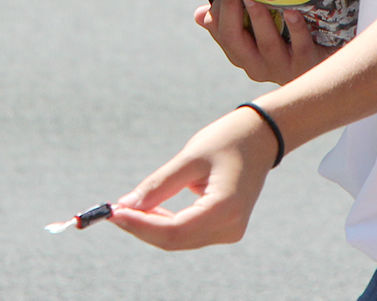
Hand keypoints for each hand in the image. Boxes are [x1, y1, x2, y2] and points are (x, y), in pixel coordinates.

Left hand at [110, 107, 275, 249]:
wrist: (262, 136)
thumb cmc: (229, 139)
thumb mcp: (191, 156)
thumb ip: (159, 185)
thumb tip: (125, 206)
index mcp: (226, 208)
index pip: (174, 231)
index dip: (141, 225)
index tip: (114, 212)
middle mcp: (230, 227)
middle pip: (175, 240)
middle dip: (142, 227)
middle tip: (114, 210)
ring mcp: (230, 231)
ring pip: (180, 240)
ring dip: (152, 227)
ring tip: (129, 208)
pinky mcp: (225, 228)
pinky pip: (188, 234)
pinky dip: (167, 225)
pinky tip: (152, 210)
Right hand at [195, 0, 330, 84]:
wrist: (324, 67)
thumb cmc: (284, 43)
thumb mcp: (254, 35)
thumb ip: (229, 23)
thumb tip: (198, 14)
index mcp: (241, 56)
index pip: (222, 34)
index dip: (218, 12)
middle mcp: (257, 65)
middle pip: (236, 40)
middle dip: (232, 12)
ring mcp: (282, 66)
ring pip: (266, 43)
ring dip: (260, 17)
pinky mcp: (308, 62)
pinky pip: (300, 44)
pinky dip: (295, 27)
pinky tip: (292, 10)